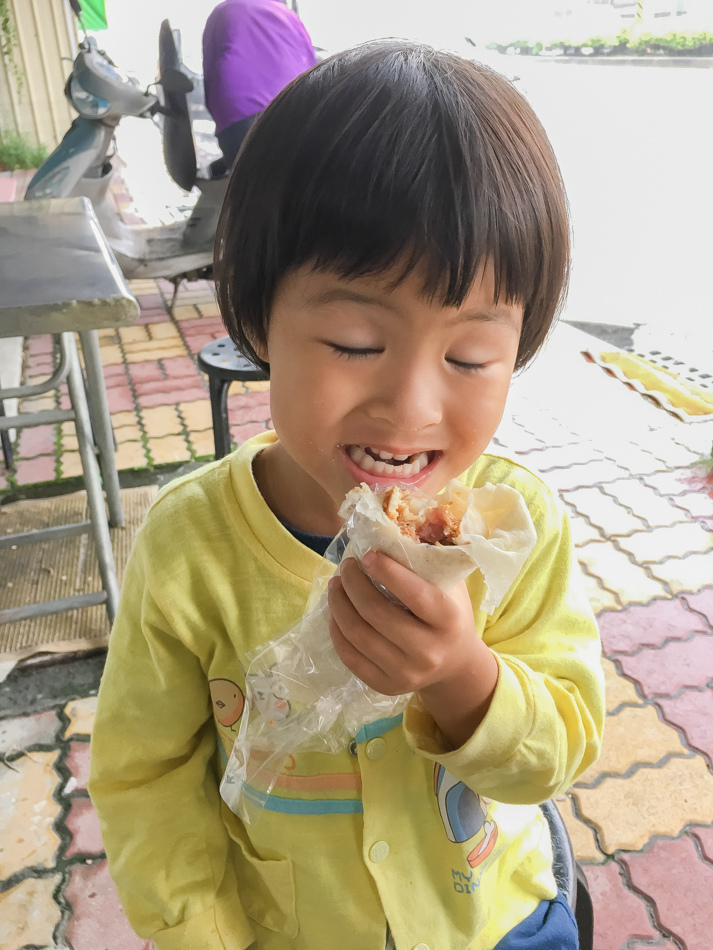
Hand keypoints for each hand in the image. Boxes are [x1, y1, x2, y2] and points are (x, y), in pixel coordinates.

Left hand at [327, 552, 498, 747]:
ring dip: (339, 605)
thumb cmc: (450, 614)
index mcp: (449, 621)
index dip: (387, 572)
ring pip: (358, 635)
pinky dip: (337, 630)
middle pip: (377, 614)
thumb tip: (392, 526)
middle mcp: (429, 651)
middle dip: (354, 585)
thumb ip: (429, 562)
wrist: (455, 665)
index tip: (368, 555)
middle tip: (346, 566)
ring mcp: (406, 673)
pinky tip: (336, 611)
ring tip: (336, 584)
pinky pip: (350, 657)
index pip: (414, 594)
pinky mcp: (385, 686)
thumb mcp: (451, 587)